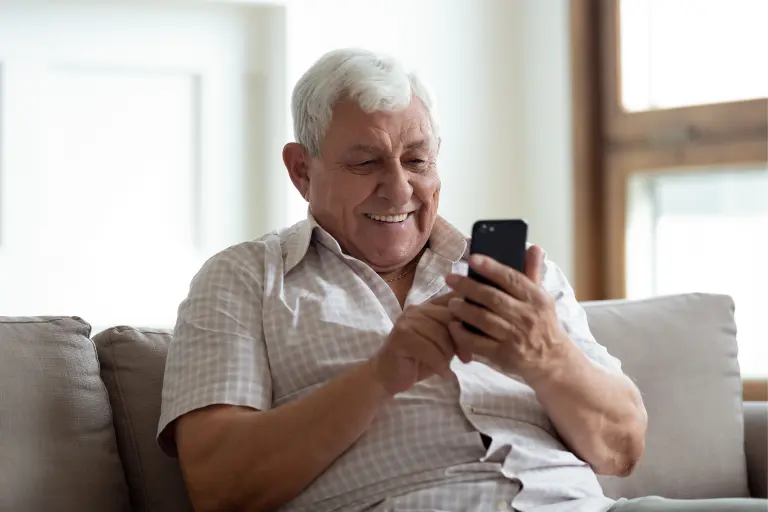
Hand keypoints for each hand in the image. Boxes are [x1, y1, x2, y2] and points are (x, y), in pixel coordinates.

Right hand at [369, 292, 469, 395]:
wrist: (388, 376)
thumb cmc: (418, 360)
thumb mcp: (442, 344)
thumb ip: (456, 332)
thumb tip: (482, 328)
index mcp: (428, 306)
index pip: (455, 300)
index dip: (470, 315)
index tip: (479, 334)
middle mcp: (417, 309)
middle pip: (451, 317)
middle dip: (462, 340)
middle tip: (465, 358)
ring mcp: (408, 321)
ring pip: (442, 336)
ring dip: (448, 355)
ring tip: (447, 366)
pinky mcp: (402, 336)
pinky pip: (431, 350)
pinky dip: (440, 365)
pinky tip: (442, 373)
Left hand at [444, 246, 569, 380]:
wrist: (552, 360)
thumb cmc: (543, 324)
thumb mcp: (542, 298)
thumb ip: (533, 272)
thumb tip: (534, 247)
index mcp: (535, 298)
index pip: (511, 278)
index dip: (491, 267)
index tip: (472, 259)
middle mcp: (526, 316)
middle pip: (492, 298)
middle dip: (468, 286)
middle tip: (451, 279)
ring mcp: (515, 337)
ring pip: (483, 319)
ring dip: (463, 309)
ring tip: (452, 302)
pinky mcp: (504, 355)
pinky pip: (478, 343)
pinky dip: (462, 334)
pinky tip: (454, 325)